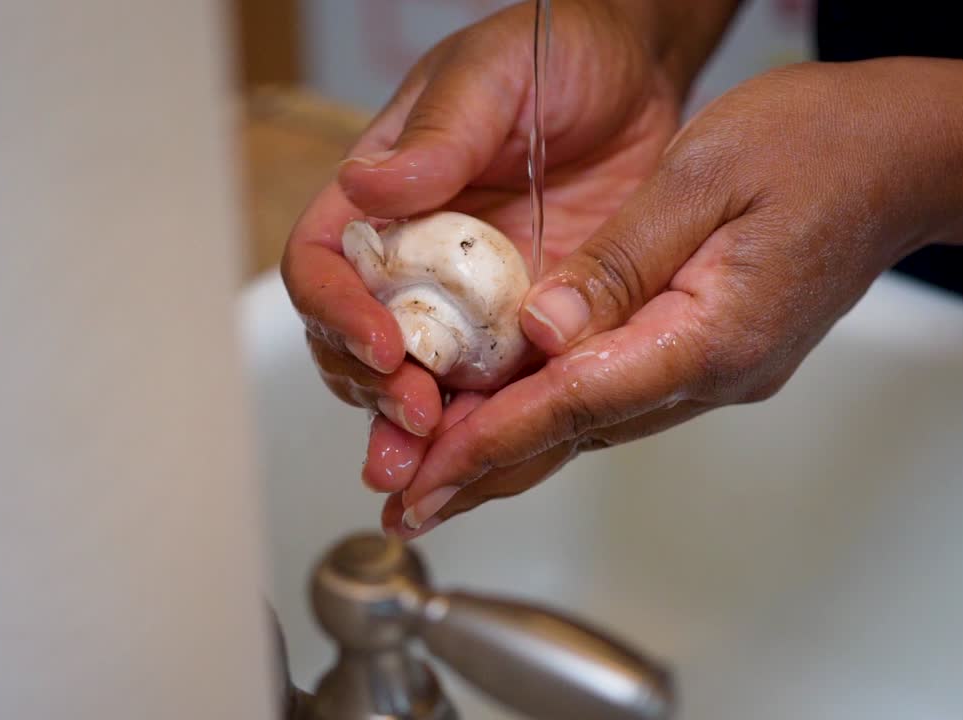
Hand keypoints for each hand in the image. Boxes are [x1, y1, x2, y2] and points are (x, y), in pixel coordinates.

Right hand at [282, 1, 699, 482]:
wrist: (638, 80)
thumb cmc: (553, 53)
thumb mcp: (492, 73)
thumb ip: (440, 132)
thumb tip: (370, 187)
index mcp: (383, 200)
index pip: (324, 265)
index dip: (336, 311)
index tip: (381, 342)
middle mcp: (415, 259)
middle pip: (357, 343)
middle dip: (375, 392)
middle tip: (414, 421)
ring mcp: (472, 301)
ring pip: (422, 382)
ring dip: (418, 435)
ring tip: (429, 476)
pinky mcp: (531, 326)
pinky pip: (498, 388)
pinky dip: (489, 430)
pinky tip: (491, 465)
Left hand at [387, 58, 962, 534]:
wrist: (912, 155)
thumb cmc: (824, 144)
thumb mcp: (706, 172)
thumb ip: (620, 259)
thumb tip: (544, 330)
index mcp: (712, 332)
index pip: (579, 401)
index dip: (494, 441)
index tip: (429, 475)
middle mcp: (718, 370)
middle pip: (582, 433)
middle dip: (490, 470)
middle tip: (412, 502)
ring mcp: (724, 369)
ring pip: (600, 422)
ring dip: (519, 448)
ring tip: (442, 470)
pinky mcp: (721, 352)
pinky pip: (624, 394)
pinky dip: (560, 411)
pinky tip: (519, 413)